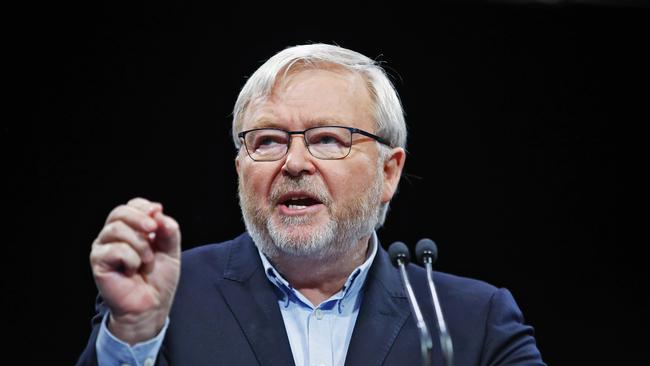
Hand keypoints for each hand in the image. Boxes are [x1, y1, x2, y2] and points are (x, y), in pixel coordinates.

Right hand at [90, 197, 180, 343]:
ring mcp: (103, 248)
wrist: (152, 305)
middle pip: (119, 213)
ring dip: (139, 245)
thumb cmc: (158, 278)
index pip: (131, 205)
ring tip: (146, 261)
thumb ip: (168, 230)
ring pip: (117, 229)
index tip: (158, 214)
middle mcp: (112, 236)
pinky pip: (115, 250)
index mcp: (129, 229)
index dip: (145, 207)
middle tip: (154, 230)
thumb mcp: (170, 250)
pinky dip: (131, 259)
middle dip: (140, 219)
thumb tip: (159, 212)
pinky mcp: (98, 262)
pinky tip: (132, 271)